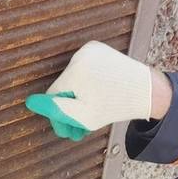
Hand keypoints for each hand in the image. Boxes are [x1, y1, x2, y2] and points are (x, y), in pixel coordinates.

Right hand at [24, 41, 154, 140]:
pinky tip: (99, 91)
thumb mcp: (84, 116)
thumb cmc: (116, 106)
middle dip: (71, 106)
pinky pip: (83, 68)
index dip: (61, 113)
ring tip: (94, 106)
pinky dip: (87, 81)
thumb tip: (30, 102)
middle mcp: (80, 54)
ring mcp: (90, 48)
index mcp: (75, 71)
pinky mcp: (98, 48)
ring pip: (73, 78)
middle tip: (81, 126)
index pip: (54, 95)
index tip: (71, 129)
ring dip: (79, 94)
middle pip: (64, 85)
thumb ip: (56, 110)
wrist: (147, 91)